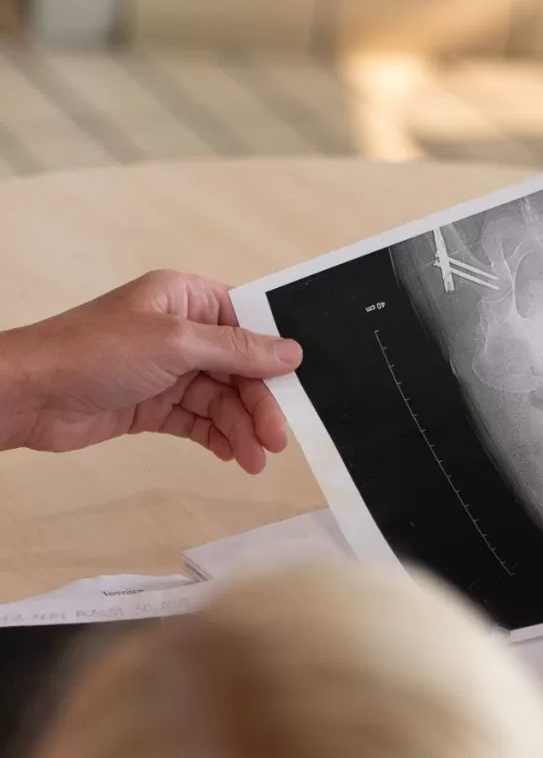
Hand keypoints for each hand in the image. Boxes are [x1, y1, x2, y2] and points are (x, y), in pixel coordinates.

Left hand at [0, 270, 301, 473]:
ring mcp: (169, 371)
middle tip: (276, 438)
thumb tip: (289, 351)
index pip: (248, 323)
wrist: (30, 396)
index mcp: (186, 299)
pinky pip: (201, 421)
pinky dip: (219, 438)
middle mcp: (181, 332)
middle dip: (260, 405)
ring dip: (242, 429)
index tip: (296, 384)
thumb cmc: (90, 352)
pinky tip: (233, 455)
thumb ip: (236, 349)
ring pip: (224, 401)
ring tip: (254, 459)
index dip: (273, 355)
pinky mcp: (156, 405)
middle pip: (241, 369)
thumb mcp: (174, 343)